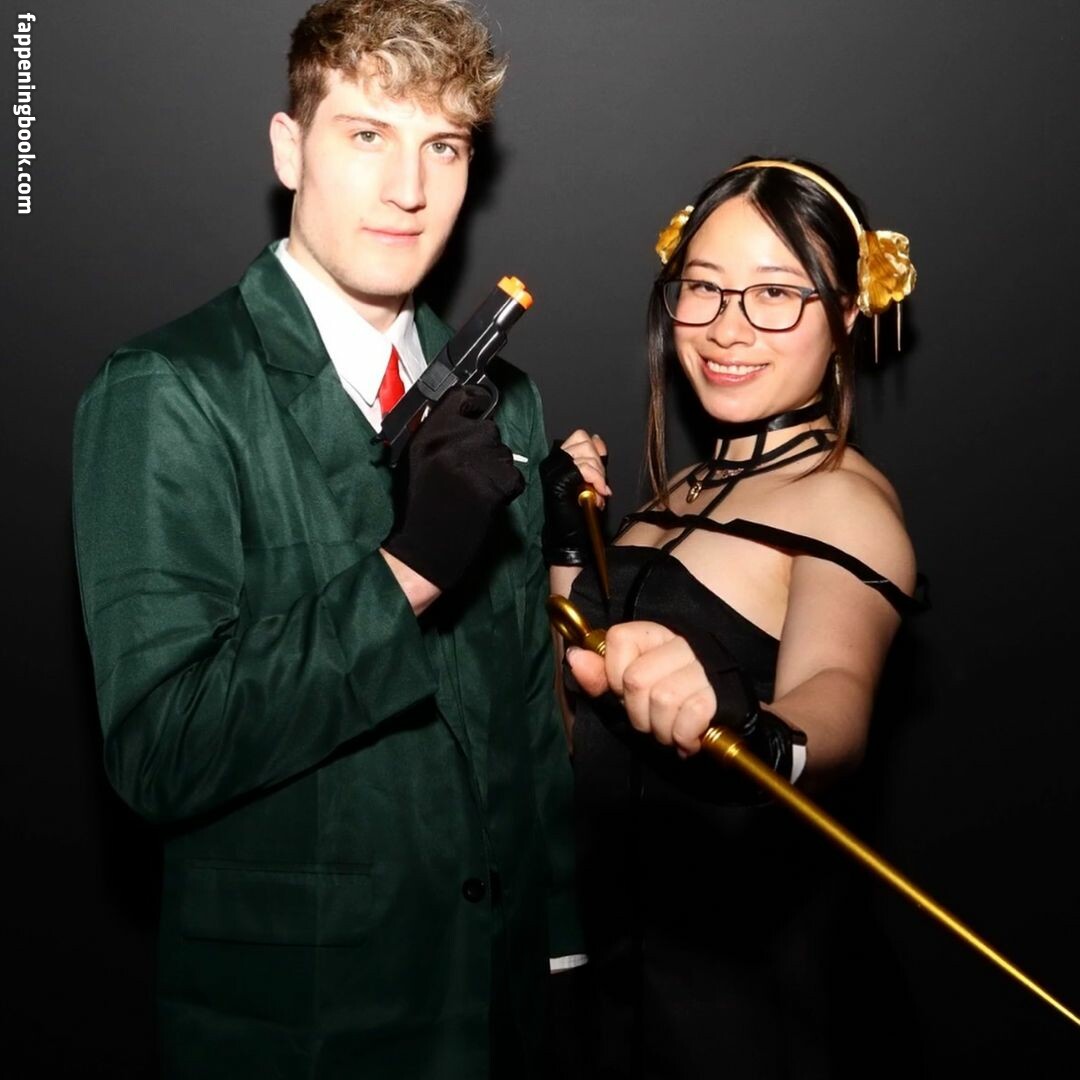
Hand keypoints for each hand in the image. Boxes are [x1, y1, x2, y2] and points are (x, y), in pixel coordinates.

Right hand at [383, 385, 523, 590]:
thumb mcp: (415, 460)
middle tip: (470, 474)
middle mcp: (451, 441)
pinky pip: (513, 477)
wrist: (424, 548)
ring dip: (496, 470)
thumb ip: (438, 435)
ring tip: (474, 491)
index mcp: (429, 433)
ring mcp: (475, 461)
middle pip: (488, 428)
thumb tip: (462, 416)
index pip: (462, 397)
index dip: (473, 404)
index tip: (475, 412)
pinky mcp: (495, 483)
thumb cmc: (419, 508)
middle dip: (485, 449)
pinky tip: (485, 502)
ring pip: (504, 454)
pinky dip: (505, 489)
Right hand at [539, 429, 608, 566]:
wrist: (568, 536)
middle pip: (584, 441)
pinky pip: (585, 468)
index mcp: (557, 461)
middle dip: (598, 463)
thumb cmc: (577, 512)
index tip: (601, 469)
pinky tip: (599, 493)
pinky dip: (597, 480)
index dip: (595, 449)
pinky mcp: (558, 480)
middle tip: (599, 484)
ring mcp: (553, 471)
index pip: (579, 436)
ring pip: (586, 454)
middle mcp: (552, 463)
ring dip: (599, 475)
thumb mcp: (589, 479)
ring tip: (597, 492)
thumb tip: (598, 439)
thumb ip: (593, 459)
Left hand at [567, 618, 800, 772]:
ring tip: (668, 732)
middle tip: (648, 720)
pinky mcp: (720, 695)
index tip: (622, 691)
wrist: (722, 725)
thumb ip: (597, 676)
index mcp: (653, 635)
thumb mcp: (624, 692)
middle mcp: (679, 645)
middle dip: (636, 712)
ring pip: (662, 699)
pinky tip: (686, 740)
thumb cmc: (663, 705)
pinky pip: (689, 716)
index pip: (619, 639)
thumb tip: (575, 656)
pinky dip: (682, 737)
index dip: (612, 673)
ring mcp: (702, 669)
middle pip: (636, 678)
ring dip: (660, 729)